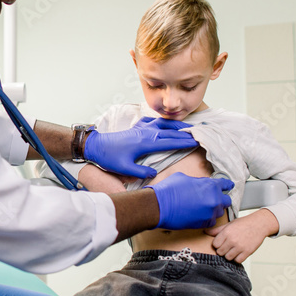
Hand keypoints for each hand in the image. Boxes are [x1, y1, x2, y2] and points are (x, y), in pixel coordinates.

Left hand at [84, 117, 198, 177]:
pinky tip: (167, 124)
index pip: (169, 142)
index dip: (183, 142)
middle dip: (185, 133)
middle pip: (170, 132)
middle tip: (199, 134)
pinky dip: (163, 122)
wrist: (96, 145)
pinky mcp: (137, 128)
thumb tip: (154, 174)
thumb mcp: (125, 169)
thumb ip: (140, 172)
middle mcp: (146, 133)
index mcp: (145, 143)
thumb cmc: (109, 157)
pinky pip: (154, 122)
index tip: (196, 142)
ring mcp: (141, 129)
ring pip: (163, 124)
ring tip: (188, 127)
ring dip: (176, 125)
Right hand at [148, 173, 232, 229]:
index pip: (225, 185)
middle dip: (220, 199)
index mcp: (210, 185)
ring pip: (219, 212)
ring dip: (213, 210)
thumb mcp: (184, 178)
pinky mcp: (204, 223)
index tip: (228, 187)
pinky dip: (207, 219)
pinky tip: (199, 216)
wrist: (159, 205)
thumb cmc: (169, 190)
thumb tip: (198, 184)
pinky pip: (211, 222)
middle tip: (213, 199)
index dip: (226, 185)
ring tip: (203, 209)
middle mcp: (213, 199)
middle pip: (226, 201)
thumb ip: (197, 182)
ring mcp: (210, 213)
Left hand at [205, 210, 277, 262]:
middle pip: (220, 252)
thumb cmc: (244, 224)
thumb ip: (217, 230)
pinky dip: (238, 258)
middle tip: (228, 246)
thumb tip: (206, 231)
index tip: (221, 243)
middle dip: (223, 250)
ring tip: (233, 250)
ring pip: (228, 257)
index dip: (217, 244)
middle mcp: (232, 240)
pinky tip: (239, 252)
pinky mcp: (247, 252)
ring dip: (230, 255)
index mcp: (226, 232)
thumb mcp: (229, 224)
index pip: (215, 245)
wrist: (259, 224)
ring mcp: (240, 246)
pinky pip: (238, 260)